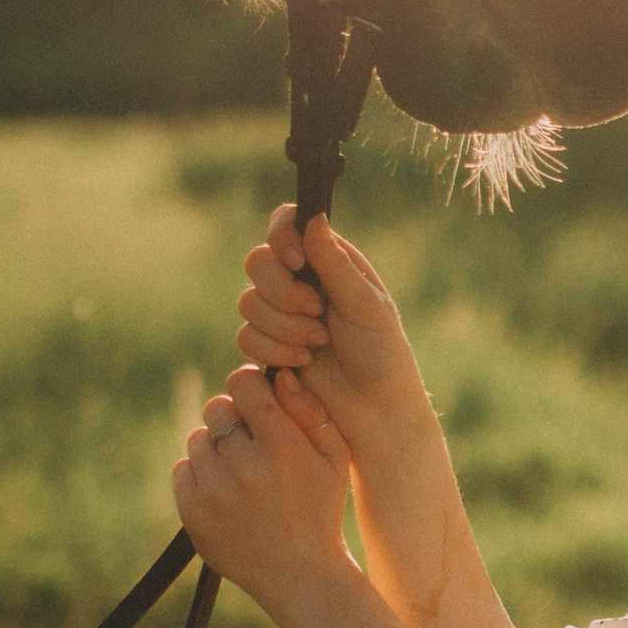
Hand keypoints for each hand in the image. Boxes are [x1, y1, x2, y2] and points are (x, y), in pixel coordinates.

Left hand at [172, 362, 356, 623]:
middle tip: (251, 440)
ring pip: (198, 438)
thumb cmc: (321, 508)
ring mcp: (215, 492)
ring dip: (216, 447)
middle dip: (233, 417)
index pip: (241, 384)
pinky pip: (183, 469)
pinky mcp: (193, 513)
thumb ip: (310, 410)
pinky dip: (200, 475)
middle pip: (217, 408)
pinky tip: (226, 491)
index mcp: (282, 447)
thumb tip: (279, 374)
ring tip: (241, 472)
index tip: (256, 399)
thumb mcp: (335, 458)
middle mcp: (245, 467)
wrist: (300, 575)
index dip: (249, 386)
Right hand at [236, 209, 431, 454]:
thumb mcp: (365, 305)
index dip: (281, 237)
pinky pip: (246, 337)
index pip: (285, 223)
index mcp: (328, 260)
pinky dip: (274, 351)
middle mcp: (300, 281)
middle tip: (317, 312)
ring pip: (248, 303)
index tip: (296, 261)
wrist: (374, 410)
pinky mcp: (268, 346)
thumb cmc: (381, 353)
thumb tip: (313, 217)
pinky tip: (303, 363)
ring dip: (284, 328)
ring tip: (319, 343)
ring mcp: (281, 314)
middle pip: (258, 262)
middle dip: (284, 294)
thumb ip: (336, 264)